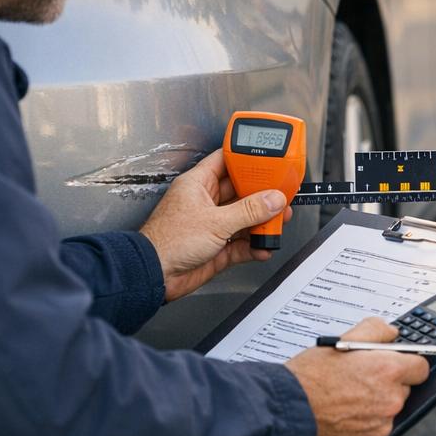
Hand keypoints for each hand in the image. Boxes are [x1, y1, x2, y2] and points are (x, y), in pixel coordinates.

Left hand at [138, 149, 293, 301]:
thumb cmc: (167, 242)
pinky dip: (254, 245)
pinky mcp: (216, 247)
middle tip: (281, 194)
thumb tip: (272, 200)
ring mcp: (212, 225)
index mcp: (198, 184)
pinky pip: (241, 243)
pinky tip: (263, 246)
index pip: (226, 161)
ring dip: (261, 222)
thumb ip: (248, 211)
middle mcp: (206, 202)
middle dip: (262, 194)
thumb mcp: (215, 221)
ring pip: (244, 218)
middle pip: (241, 191)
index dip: (248, 159)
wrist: (154, 276)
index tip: (268, 160)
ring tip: (279, 221)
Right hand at [285, 318, 429, 435]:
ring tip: (349, 398)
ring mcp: (381, 426)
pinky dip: (365, 425)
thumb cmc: (311, 375)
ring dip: (377, 405)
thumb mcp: (343, 340)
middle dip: (389, 384)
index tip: (397, 364)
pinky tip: (345, 415)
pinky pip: (376, 431)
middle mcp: (390, 400)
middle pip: (404, 390)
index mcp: (388, 370)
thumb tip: (392, 333)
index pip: (421, 367)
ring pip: (390, 412)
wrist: (287, 410)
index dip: (407, 363)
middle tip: (362, 380)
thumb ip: (376, 330)